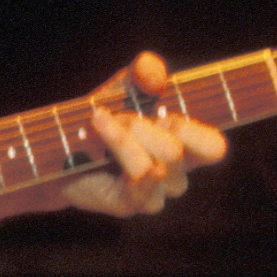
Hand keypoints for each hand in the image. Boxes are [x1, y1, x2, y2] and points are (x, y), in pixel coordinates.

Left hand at [60, 52, 226, 216]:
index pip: (214, 148)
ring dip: (123, 135)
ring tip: (98, 124)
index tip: (162, 114)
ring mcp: (155, 193)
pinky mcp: (130, 204)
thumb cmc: (104, 117)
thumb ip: (145, 71)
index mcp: (186, 149)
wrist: (61, 148)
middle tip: (118, 116)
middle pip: (176, 150)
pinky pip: (142, 185)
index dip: (192, 128)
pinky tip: (102, 141)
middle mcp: (176, 174)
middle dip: (142, 125)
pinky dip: (123, 154)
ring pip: (156, 163)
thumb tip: (156, 75)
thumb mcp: (125, 86)